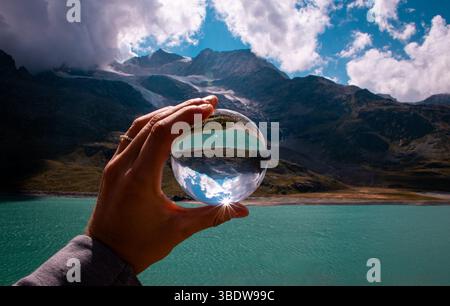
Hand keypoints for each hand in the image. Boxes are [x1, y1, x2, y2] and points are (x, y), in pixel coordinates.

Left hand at [86, 96, 248, 273]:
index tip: (210, 108)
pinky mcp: (112, 167)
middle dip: (183, 109)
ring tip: (192, 107)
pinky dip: (152, 124)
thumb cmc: (140, 245)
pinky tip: (167, 124)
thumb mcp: (179, 231)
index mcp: (139, 178)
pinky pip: (131, 136)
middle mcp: (123, 165)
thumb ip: (212, 216)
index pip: (163, 133)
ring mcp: (115, 164)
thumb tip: (244, 211)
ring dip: (167, 113)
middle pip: (153, 123)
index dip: (187, 116)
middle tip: (209, 102)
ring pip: (140, 126)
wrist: (105, 255)